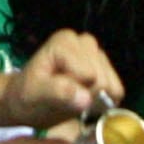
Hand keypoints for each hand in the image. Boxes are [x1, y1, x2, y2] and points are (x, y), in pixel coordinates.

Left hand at [9, 29, 123, 126]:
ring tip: (73, 98)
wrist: (27, 102)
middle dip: (86, 96)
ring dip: (95, 99)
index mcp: (64, 41)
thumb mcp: (36, 95)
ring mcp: (96, 54)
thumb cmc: (27, 96)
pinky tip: (84, 99)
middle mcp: (83, 42)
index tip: (56, 93)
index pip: (89, 75)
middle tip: (65, 98)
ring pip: (112, 86)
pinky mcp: (104, 67)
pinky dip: (103, 101)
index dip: (75, 90)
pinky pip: (116, 90)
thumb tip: (85, 98)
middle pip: (102, 80)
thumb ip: (58, 92)